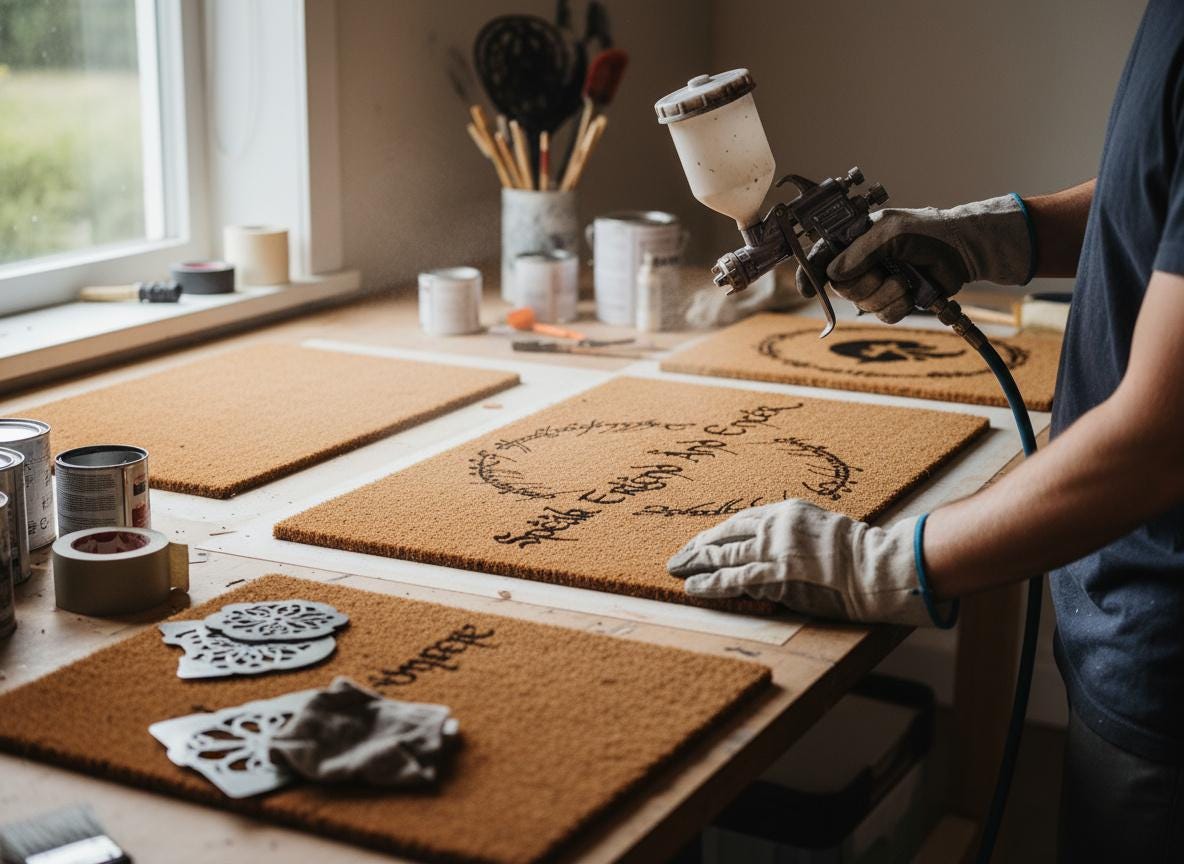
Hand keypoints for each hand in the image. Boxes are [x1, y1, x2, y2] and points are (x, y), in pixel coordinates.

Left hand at [666, 499, 948, 626]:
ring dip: (696, 564)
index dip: (718, 533)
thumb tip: (773, 549)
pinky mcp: (775, 574)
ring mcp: (774, 549)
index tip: (703, 541)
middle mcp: (775, 525)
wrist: (876, 567)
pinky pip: (733, 580)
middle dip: (698, 547)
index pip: (742, 521)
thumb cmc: (858, 554)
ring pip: (723, 555)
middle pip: (726, 534)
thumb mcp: (822, 529)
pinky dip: (709, 584)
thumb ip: (794, 536)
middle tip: (677, 556)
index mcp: (787, 512)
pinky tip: (692, 588)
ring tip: (675, 570)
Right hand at [794, 194, 1032, 323]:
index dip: (809, 275)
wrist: (961, 251)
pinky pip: (883, 315)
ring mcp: (876, 284)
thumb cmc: (927, 231)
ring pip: (863, 304)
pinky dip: (898, 307)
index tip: (806, 290)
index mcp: (853, 241)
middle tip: (884, 272)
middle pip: (841, 288)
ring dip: (886, 295)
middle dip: (864, 284)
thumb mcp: (891, 232)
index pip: (820, 258)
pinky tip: (911, 293)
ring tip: (905, 280)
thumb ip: (861, 251)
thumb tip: (833, 274)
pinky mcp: (893, 301)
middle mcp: (860, 264)